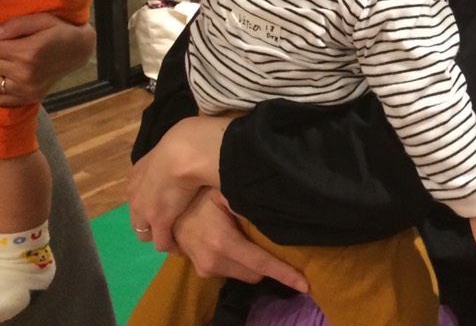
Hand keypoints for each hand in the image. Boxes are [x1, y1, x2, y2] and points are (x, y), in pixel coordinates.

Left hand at [0, 15, 94, 104]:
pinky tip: (8, 77)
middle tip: (10, 50)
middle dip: (0, 55)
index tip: (4, 41)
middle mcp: (24, 74)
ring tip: (10, 62)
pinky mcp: (30, 98)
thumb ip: (17, 25)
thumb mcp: (43, 20)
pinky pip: (3, 99)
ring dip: (0, 71)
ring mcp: (27, 89)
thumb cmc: (61, 32)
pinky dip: (1, 89)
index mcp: (26, 53)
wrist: (81, 50)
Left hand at [126, 116, 229, 250]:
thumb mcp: (173, 143)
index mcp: (137, 174)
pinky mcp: (159, 222)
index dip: (152, 202)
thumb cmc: (184, 141)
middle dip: (151, 222)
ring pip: (145, 233)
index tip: (168, 204)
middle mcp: (135, 194)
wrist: (184, 152)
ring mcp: (145, 210)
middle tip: (172, 222)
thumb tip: (188, 150)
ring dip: (160, 235)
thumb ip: (173, 154)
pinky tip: (184, 243)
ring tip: (178, 233)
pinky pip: (162, 243)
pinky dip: (172, 245)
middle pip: (137, 217)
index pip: (139, 196)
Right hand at [168, 188, 308, 291]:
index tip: (305, 284)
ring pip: (244, 274)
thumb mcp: (226, 193)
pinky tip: (237, 243)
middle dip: (268, 264)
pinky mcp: (201, 270)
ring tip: (251, 239)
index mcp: (224, 243)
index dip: (285, 274)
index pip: (262, 264)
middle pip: (256, 273)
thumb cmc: (200, 196)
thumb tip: (276, 210)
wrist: (167, 208)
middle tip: (275, 243)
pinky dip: (239, 262)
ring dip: (252, 263)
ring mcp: (206, 269)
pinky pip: (230, 270)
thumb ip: (248, 205)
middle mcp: (214, 262)